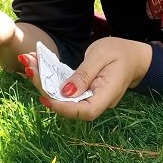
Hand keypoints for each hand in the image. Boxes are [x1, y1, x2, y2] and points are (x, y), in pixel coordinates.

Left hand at [21, 37, 152, 120]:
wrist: (133, 55)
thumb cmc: (119, 51)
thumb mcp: (100, 56)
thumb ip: (84, 74)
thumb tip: (65, 93)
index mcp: (107, 94)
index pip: (85, 111)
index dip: (64, 108)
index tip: (45, 96)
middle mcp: (99, 102)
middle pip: (71, 107)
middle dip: (47, 91)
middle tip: (30, 70)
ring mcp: (92, 99)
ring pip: (66, 100)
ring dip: (46, 85)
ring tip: (30, 66)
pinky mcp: (85, 94)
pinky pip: (68, 92)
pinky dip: (52, 82)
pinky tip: (39, 68)